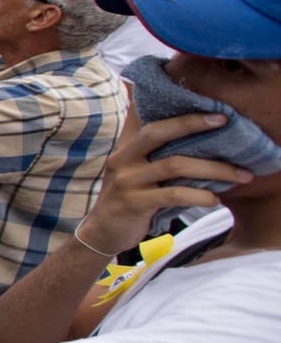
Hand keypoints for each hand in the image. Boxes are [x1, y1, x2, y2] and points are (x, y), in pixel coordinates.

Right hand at [75, 109, 250, 254]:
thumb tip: (200, 144)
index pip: (148, 120)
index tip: (211, 110)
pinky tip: (215, 199)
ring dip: (213, 169)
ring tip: (240, 175)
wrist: (102, 232)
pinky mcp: (133, 203)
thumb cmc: (129, 199)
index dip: (178, 112)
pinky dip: (198, 196)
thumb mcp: (135, 171)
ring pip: (174, 165)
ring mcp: (127, 180)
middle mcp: (123, 159)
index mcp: (126, 148)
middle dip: (193, 124)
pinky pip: (173, 194)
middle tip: (224, 122)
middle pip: (158, 133)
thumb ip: (155, 155)